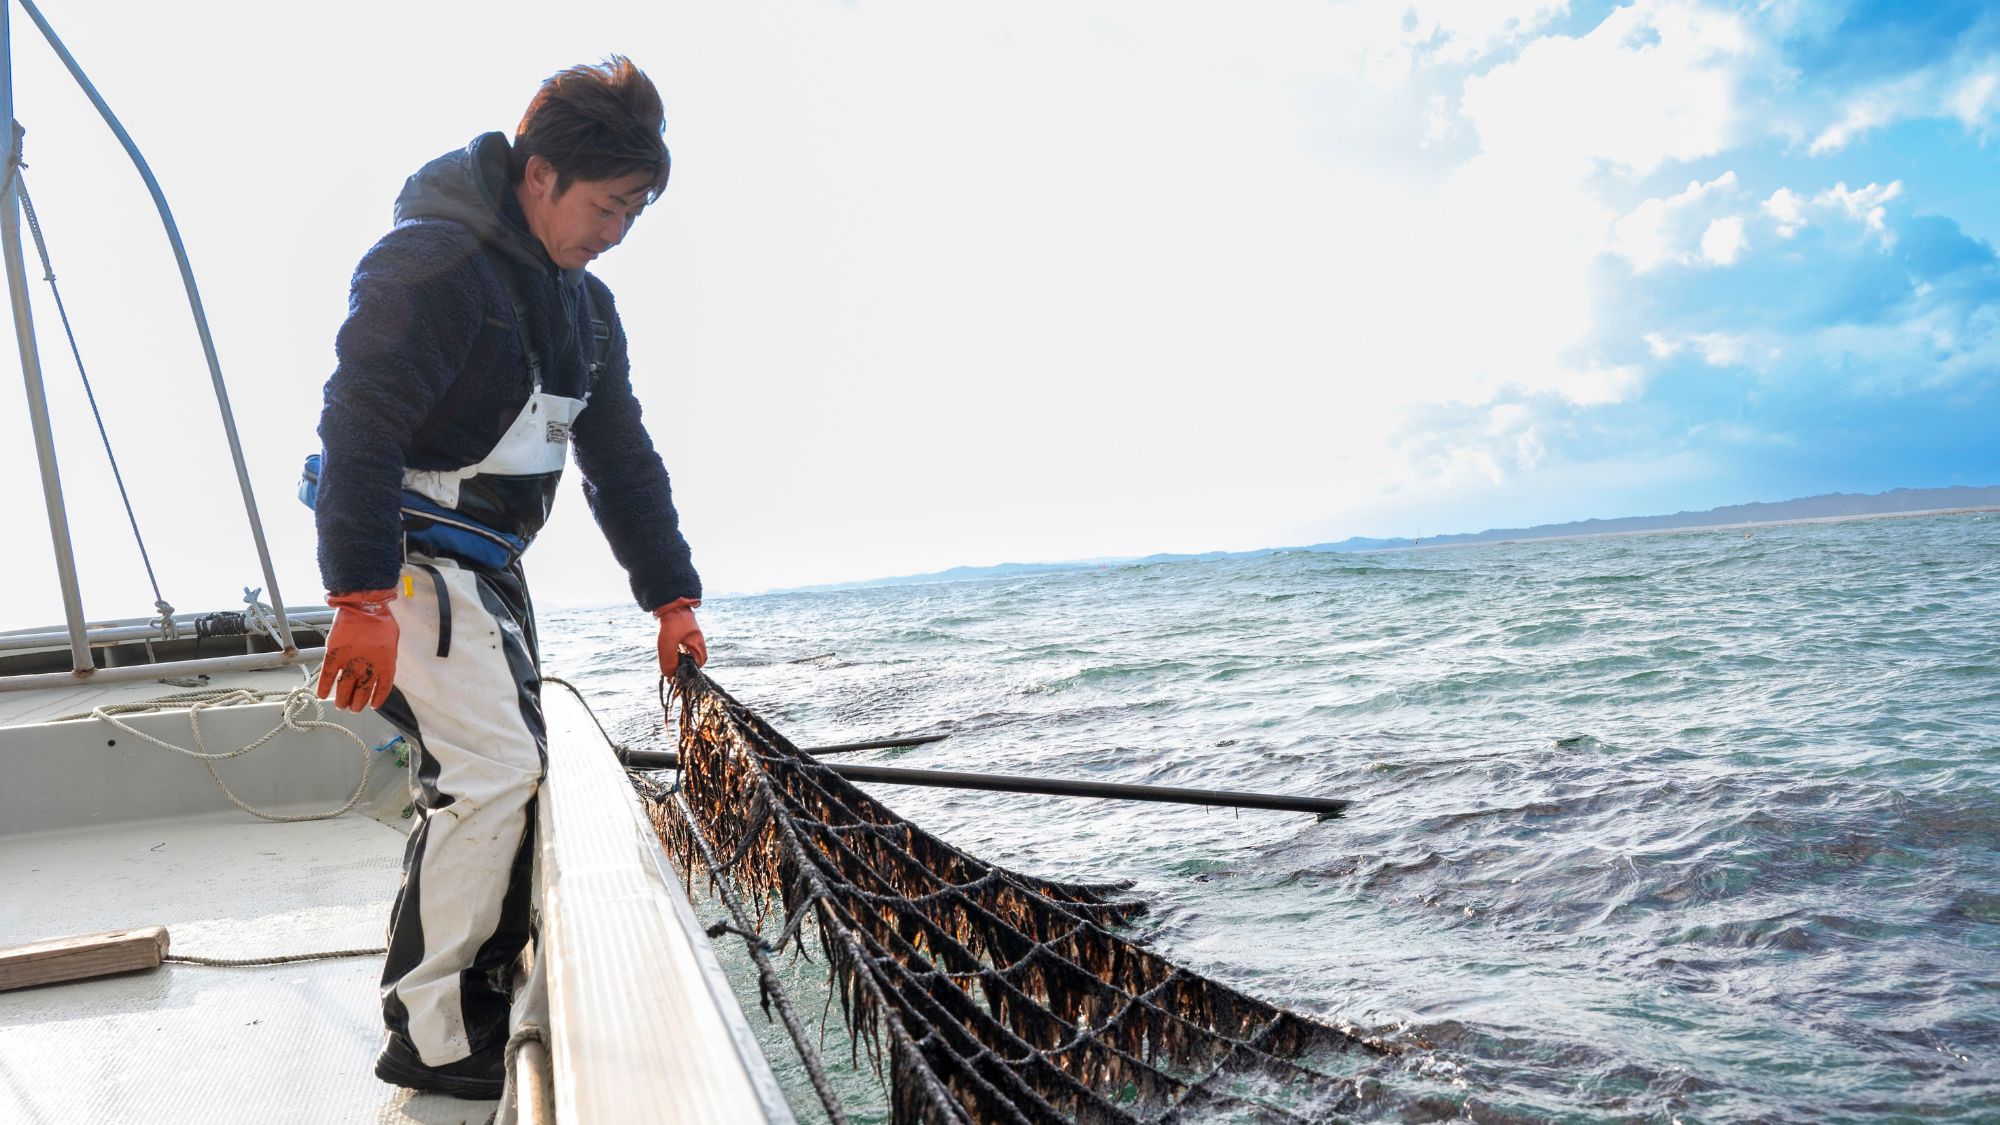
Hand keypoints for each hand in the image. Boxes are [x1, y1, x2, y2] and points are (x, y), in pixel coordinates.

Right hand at [315, 589, 398, 710]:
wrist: (364, 605)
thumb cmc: (381, 620)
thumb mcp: (391, 642)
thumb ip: (385, 658)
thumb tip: (380, 668)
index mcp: (386, 664)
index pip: (382, 689)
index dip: (376, 699)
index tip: (372, 705)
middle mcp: (368, 667)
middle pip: (362, 693)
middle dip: (357, 704)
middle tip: (353, 708)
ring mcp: (350, 662)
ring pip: (345, 688)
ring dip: (342, 700)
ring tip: (341, 706)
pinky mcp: (334, 655)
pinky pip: (328, 676)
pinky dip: (324, 687)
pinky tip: (322, 695)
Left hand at [654, 597, 705, 670]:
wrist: (669, 601)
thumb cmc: (672, 622)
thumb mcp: (667, 643)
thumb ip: (669, 660)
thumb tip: (669, 677)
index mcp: (698, 645)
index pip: (698, 665)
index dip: (688, 672)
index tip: (676, 674)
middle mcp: (696, 642)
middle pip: (691, 660)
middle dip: (681, 665)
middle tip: (669, 667)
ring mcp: (690, 636)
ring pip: (685, 653)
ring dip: (676, 658)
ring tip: (667, 657)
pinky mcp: (683, 633)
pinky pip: (680, 646)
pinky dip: (674, 650)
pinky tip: (666, 648)